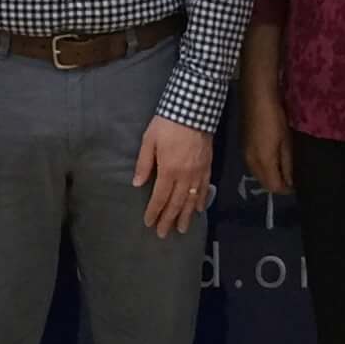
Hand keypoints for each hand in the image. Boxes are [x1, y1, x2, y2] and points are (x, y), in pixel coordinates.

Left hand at [134, 118, 213, 237]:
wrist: (193, 110)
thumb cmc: (167, 124)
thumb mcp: (149, 140)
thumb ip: (144, 163)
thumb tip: (137, 184)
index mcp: (168, 170)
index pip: (160, 197)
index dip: (154, 211)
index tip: (149, 223)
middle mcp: (184, 176)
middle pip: (176, 203)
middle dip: (169, 219)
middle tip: (164, 234)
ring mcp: (198, 173)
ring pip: (192, 200)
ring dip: (186, 216)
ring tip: (182, 229)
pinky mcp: (207, 167)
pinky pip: (204, 189)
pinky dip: (201, 201)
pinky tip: (199, 210)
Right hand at [242, 87, 292, 196]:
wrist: (256, 97)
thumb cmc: (276, 118)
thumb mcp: (286, 142)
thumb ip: (287, 164)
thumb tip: (290, 182)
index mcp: (263, 162)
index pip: (274, 187)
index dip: (286, 189)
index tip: (296, 185)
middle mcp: (250, 163)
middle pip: (264, 183)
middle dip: (276, 184)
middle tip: (290, 178)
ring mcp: (244, 155)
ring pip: (257, 175)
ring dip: (269, 176)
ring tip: (282, 168)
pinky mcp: (242, 147)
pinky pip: (252, 165)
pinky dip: (262, 167)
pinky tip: (270, 159)